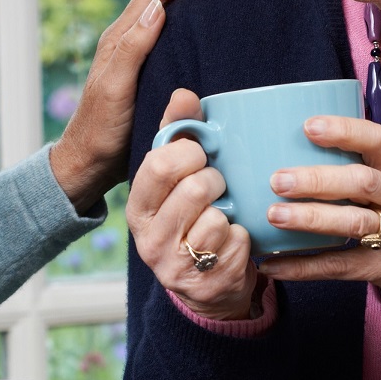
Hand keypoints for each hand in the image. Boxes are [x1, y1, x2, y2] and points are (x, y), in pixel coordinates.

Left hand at [50, 0, 247, 210]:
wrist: (89, 163)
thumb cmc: (100, 130)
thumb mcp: (114, 89)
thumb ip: (132, 48)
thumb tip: (158, 5)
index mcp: (122, 36)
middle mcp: (131, 37)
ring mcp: (140, 52)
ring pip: (175, 8)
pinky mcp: (151, 69)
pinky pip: (178, 31)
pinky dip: (198, 16)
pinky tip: (217, 19)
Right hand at [123, 90, 261, 320]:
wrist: (205, 285)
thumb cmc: (189, 216)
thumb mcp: (175, 178)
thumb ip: (177, 133)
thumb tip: (184, 94)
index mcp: (137, 208)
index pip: (159, 164)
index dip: (189, 154)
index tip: (199, 157)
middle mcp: (149, 240)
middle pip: (195, 188)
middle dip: (215, 181)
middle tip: (216, 187)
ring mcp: (176, 266)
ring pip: (218, 218)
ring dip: (229, 213)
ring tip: (222, 216)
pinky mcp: (206, 284)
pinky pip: (238, 243)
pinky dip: (243, 238)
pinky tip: (231, 243)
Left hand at [258, 113, 380, 305]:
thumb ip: (357, 168)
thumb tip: (290, 150)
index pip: (377, 141)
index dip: (344, 131)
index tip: (307, 126)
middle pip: (362, 183)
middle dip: (317, 179)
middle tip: (277, 179)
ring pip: (354, 223)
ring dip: (310, 219)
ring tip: (274, 216)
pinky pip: (341, 267)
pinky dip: (304, 267)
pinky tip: (274, 265)